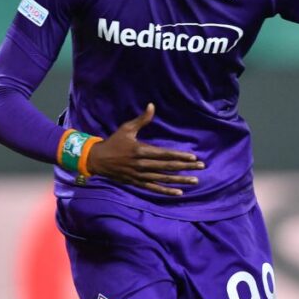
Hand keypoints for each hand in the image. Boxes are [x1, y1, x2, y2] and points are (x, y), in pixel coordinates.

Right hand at [86, 104, 204, 195]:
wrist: (97, 160)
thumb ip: (141, 119)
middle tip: (201, 167)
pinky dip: (166, 191)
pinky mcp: (136, 183)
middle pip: (168, 167)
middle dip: (186, 167)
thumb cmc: (114, 142)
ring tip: (195, 180)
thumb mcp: (126, 129)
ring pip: (163, 179)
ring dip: (180, 180)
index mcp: (141, 150)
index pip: (164, 154)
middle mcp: (142, 165)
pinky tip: (179, 192)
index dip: (180, 156)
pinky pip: (153, 188)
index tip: (193, 157)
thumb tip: (152, 105)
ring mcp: (139, 175)